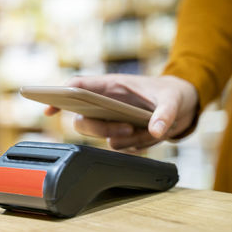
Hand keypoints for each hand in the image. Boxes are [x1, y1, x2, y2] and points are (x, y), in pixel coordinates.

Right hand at [45, 74, 197, 150]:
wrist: (183, 106)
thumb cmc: (172, 94)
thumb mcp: (173, 100)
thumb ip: (165, 114)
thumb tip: (155, 132)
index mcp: (112, 86)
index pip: (78, 88)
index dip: (59, 96)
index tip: (48, 109)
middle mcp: (106, 103)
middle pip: (83, 119)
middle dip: (102, 128)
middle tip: (128, 129)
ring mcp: (112, 120)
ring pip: (102, 137)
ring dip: (124, 139)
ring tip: (146, 130)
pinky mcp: (121, 134)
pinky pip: (119, 146)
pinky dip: (136, 146)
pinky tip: (150, 136)